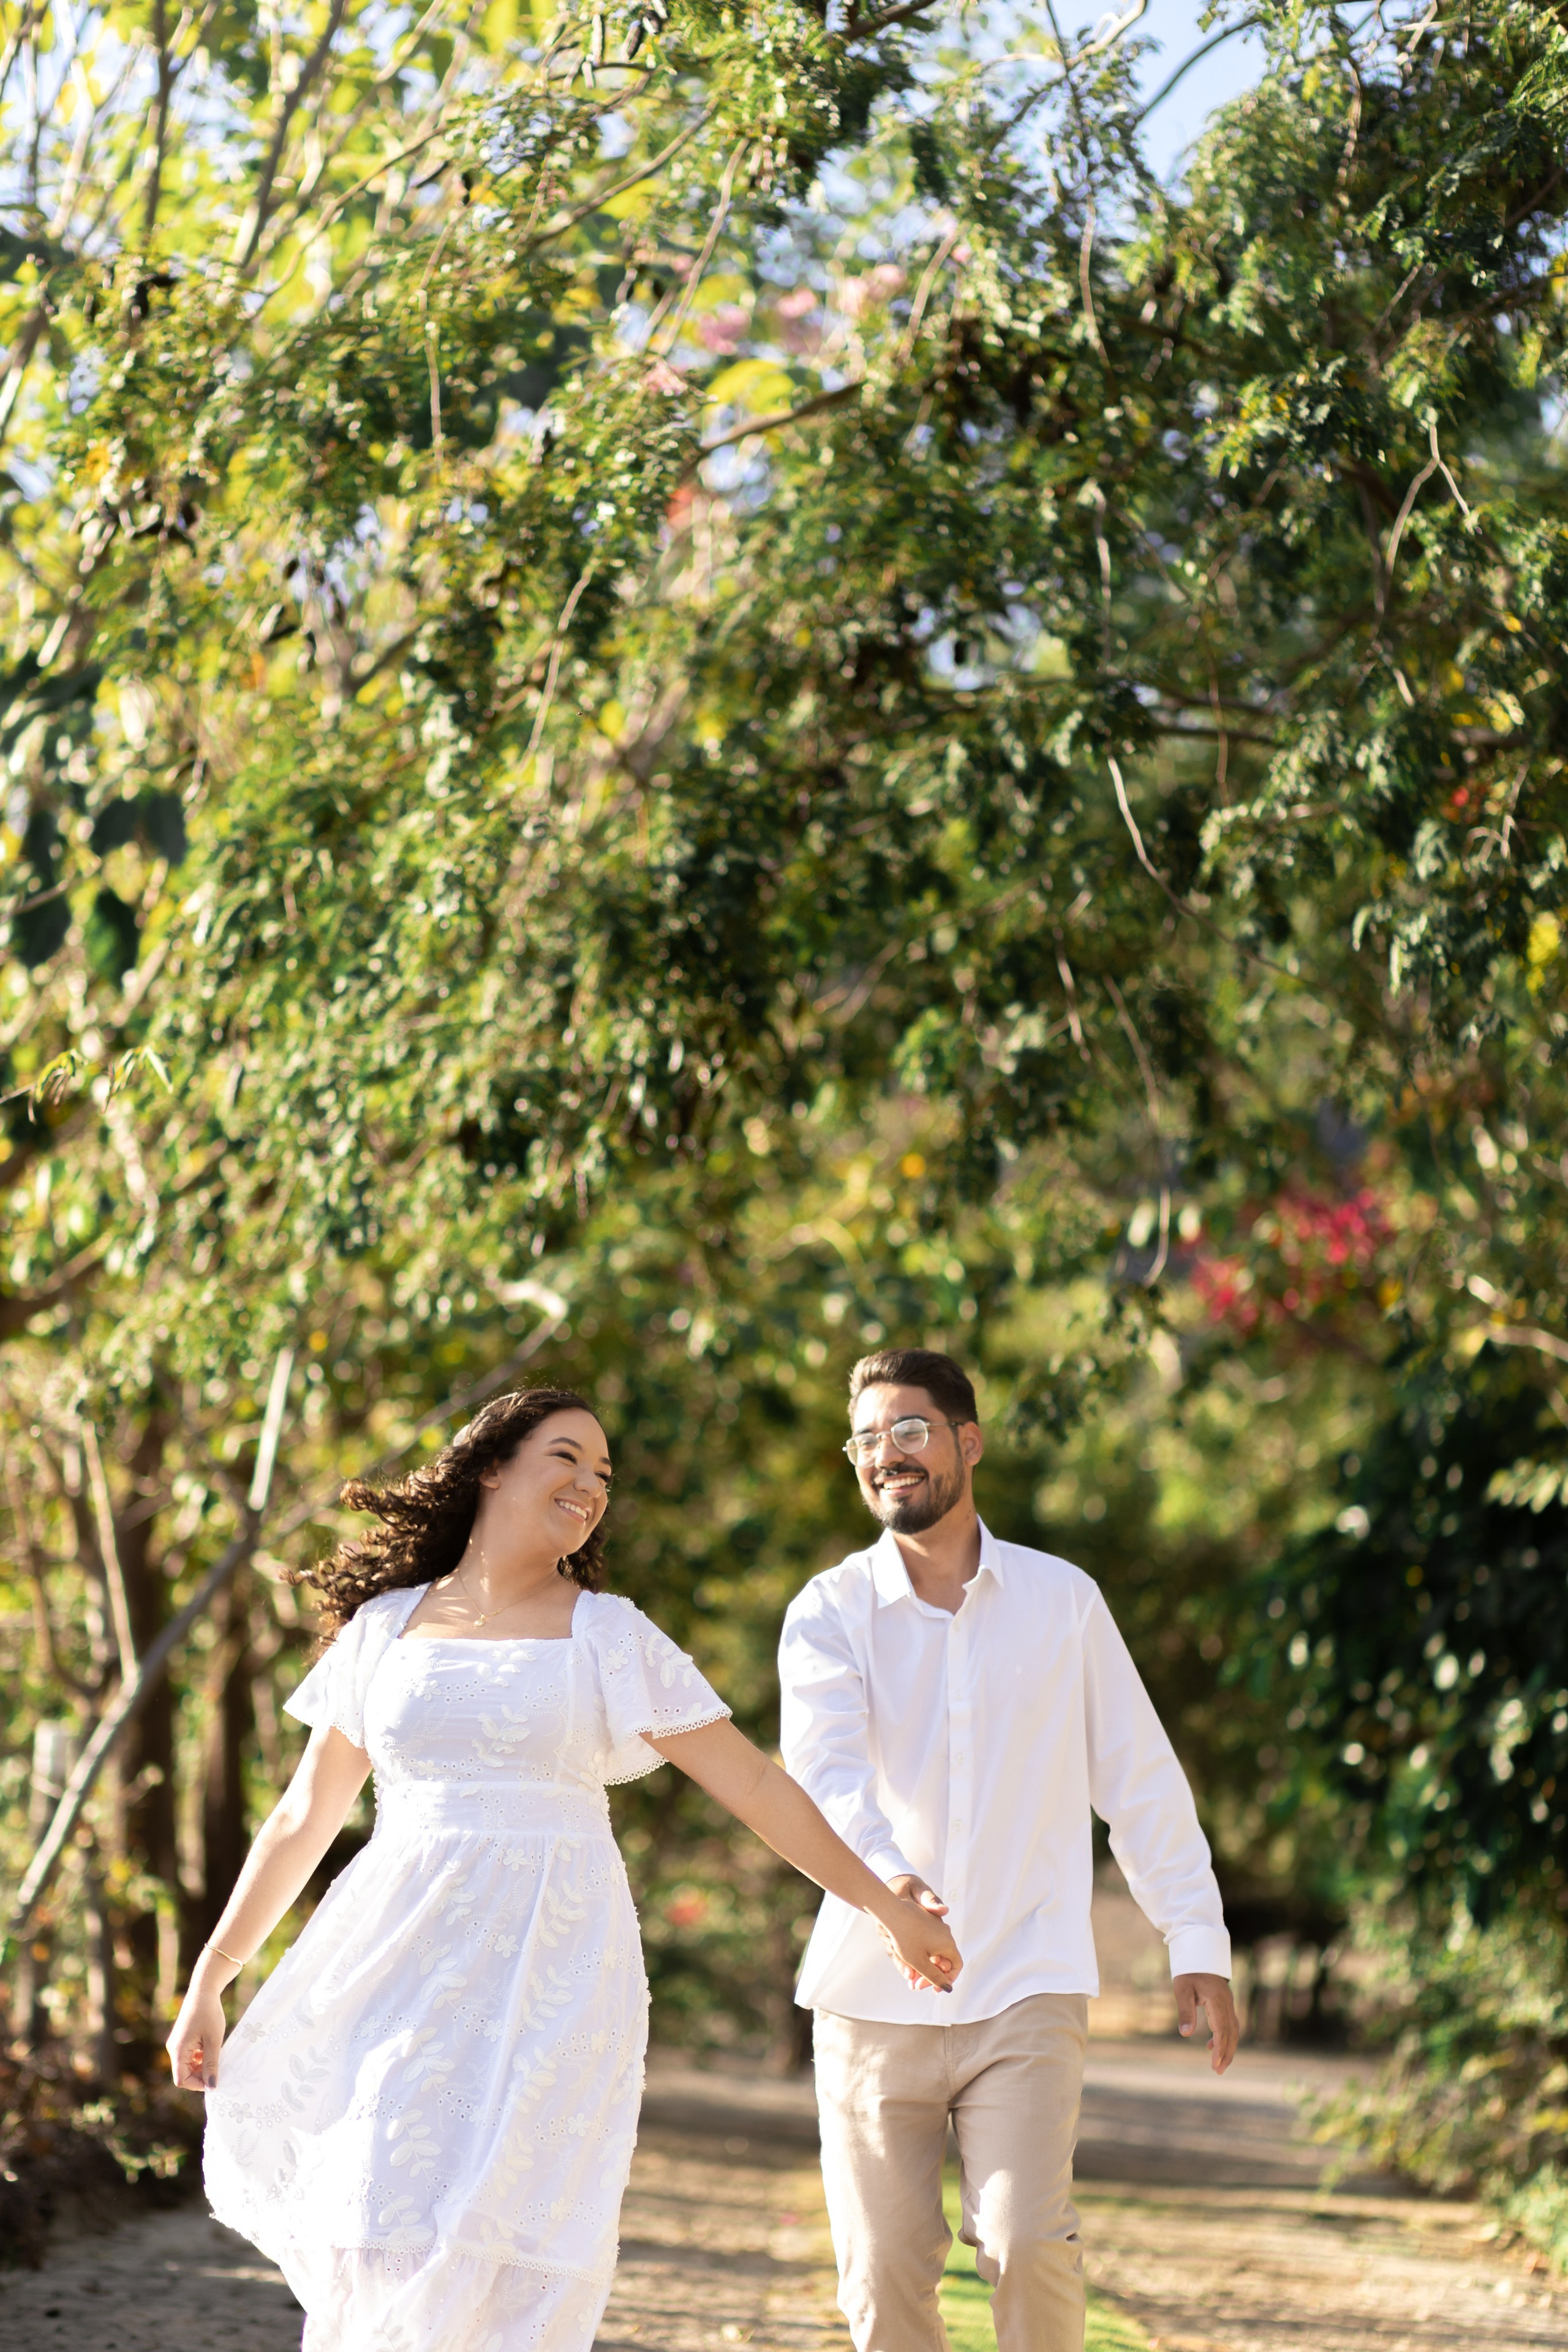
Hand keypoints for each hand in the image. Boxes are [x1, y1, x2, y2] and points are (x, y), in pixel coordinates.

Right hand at [166, 1981, 227, 2092]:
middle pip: (184, 2074)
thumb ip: (211, 2064)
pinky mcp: (181, 2039)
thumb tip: (211, 2086)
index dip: (197, 2084)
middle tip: (218, 2068)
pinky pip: (188, 2056)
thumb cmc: (209, 2013)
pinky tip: (211, 2049)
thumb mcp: (213, 2041)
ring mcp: (176, 2044)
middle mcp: (173, 2049)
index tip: (214, 2081)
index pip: (181, 2080)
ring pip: (187, 2065)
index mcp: (177, 2050)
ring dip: (201, 2066)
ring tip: (216, 2057)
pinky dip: (199, 2058)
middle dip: (200, 2075)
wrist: (204, 1990)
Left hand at [876, 1875, 959, 1992]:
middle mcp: (945, 1933)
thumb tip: (948, 1989)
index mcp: (947, 1943)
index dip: (947, 1980)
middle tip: (916, 1985)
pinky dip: (920, 1954)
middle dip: (931, 1975)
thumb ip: (935, 1977)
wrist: (892, 1912)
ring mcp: (935, 1927)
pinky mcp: (925, 1922)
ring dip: (924, 1966)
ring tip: (909, 1976)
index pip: (956, 1966)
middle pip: (943, 1960)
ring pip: (933, 1952)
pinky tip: (908, 1961)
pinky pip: (927, 1942)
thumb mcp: (919, 1963)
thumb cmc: (905, 1938)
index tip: (933, 1988)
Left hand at [1173, 1972, 1238, 2072]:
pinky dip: (1224, 2037)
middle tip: (1218, 2071)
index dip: (1219, 2048)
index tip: (1214, 2064)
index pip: (1222, 2030)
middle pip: (1232, 2033)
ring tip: (1217, 2064)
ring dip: (1227, 2047)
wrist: (1199, 1951)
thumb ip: (1185, 2011)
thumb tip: (1185, 2034)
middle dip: (1227, 2053)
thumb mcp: (1182, 1988)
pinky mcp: (1225, 2003)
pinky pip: (1229, 2024)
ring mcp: (1228, 2003)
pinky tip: (1210, 2045)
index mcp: (1217, 2000)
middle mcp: (1227, 2003)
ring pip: (1233, 2030)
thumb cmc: (1188, 1970)